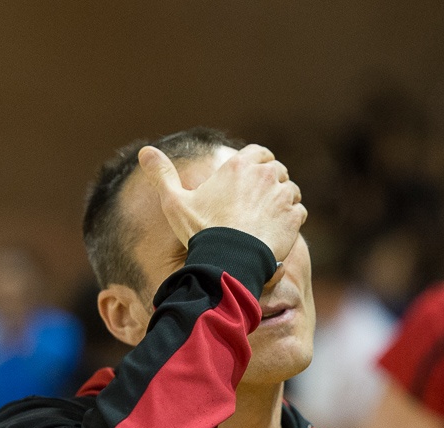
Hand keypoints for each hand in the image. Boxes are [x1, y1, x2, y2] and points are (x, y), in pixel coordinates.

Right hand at [137, 144, 306, 261]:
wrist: (228, 260)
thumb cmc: (201, 232)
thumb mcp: (175, 202)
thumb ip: (162, 174)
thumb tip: (144, 151)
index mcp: (239, 165)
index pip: (260, 153)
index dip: (259, 163)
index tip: (253, 177)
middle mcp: (264, 175)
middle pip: (278, 170)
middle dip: (273, 182)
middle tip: (262, 201)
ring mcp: (282, 195)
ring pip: (291, 190)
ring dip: (284, 200)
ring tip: (270, 217)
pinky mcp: (294, 217)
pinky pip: (299, 211)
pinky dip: (292, 219)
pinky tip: (278, 231)